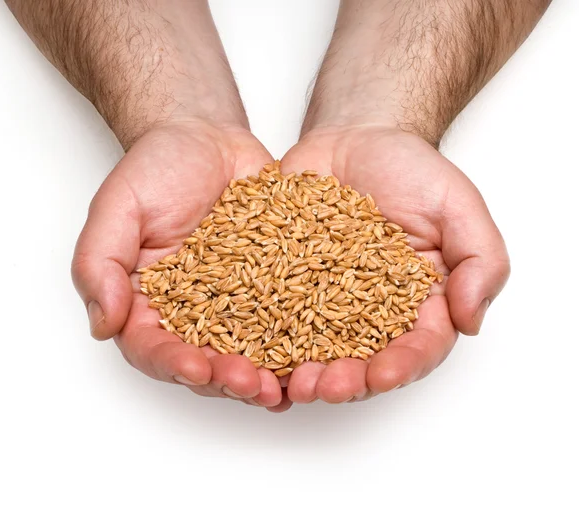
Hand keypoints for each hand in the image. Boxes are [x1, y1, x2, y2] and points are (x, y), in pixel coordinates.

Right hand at [72, 121, 292, 411]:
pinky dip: (302, 341)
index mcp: (146, 301)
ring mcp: (236, 302)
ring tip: (289, 384)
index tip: (196, 368)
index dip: (172, 364)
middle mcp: (192, 311)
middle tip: (253, 386)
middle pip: (206, 360)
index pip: (152, 347)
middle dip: (228, 379)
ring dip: (268, 373)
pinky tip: (320, 353)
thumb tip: (103, 323)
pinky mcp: (274, 286)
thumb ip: (100, 262)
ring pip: (250, 351)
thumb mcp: (118, 207)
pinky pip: (289, 318)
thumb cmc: (156, 168)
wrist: (207, 139)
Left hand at [281, 126, 509, 403]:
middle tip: (324, 388)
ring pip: (316, 348)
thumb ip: (479, 260)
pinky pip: (275, 313)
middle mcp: (373, 310)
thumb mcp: (458, 205)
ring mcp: (326, 299)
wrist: (355, 139)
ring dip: (304, 371)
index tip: (385, 374)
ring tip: (289, 381)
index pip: (419, 346)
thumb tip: (470, 321)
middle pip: (363, 359)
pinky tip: (252, 349)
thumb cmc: (410, 169)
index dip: (404, 366)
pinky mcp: (288, 282)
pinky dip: (266, 336)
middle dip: (346, 381)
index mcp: (420, 300)